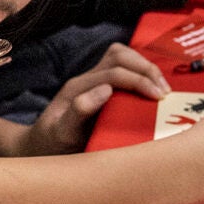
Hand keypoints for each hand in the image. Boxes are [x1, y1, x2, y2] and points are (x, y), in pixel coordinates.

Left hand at [18, 43, 170, 156]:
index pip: (115, 72)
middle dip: (146, 69)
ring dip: (145, 68)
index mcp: (78, 88)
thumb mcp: (61, 133)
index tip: (158, 98)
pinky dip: (141, 75)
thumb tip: (106, 90)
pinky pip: (123, 70)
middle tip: (164, 92)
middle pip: (120, 55)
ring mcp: (92, 82)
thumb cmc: (51, 145)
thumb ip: (78, 111)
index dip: (139, 81)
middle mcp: (85, 80)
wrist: (39, 148)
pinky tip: (152, 92)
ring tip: (162, 89)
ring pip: (122, 57)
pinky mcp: (99, 88)